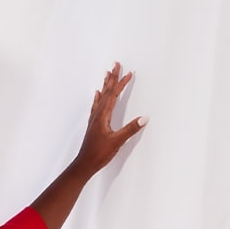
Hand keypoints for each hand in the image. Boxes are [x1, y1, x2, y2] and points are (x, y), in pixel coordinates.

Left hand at [75, 62, 146, 177]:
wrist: (85, 164)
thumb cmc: (99, 154)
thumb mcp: (117, 141)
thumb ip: (130, 129)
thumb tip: (144, 118)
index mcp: (103, 116)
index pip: (114, 95)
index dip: (121, 83)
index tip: (129, 73)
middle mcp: (97, 114)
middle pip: (106, 92)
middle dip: (112, 78)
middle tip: (116, 64)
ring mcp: (94, 119)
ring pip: (101, 97)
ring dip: (105, 85)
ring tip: (107, 74)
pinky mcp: (94, 125)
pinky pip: (96, 106)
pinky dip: (98, 97)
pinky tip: (97, 94)